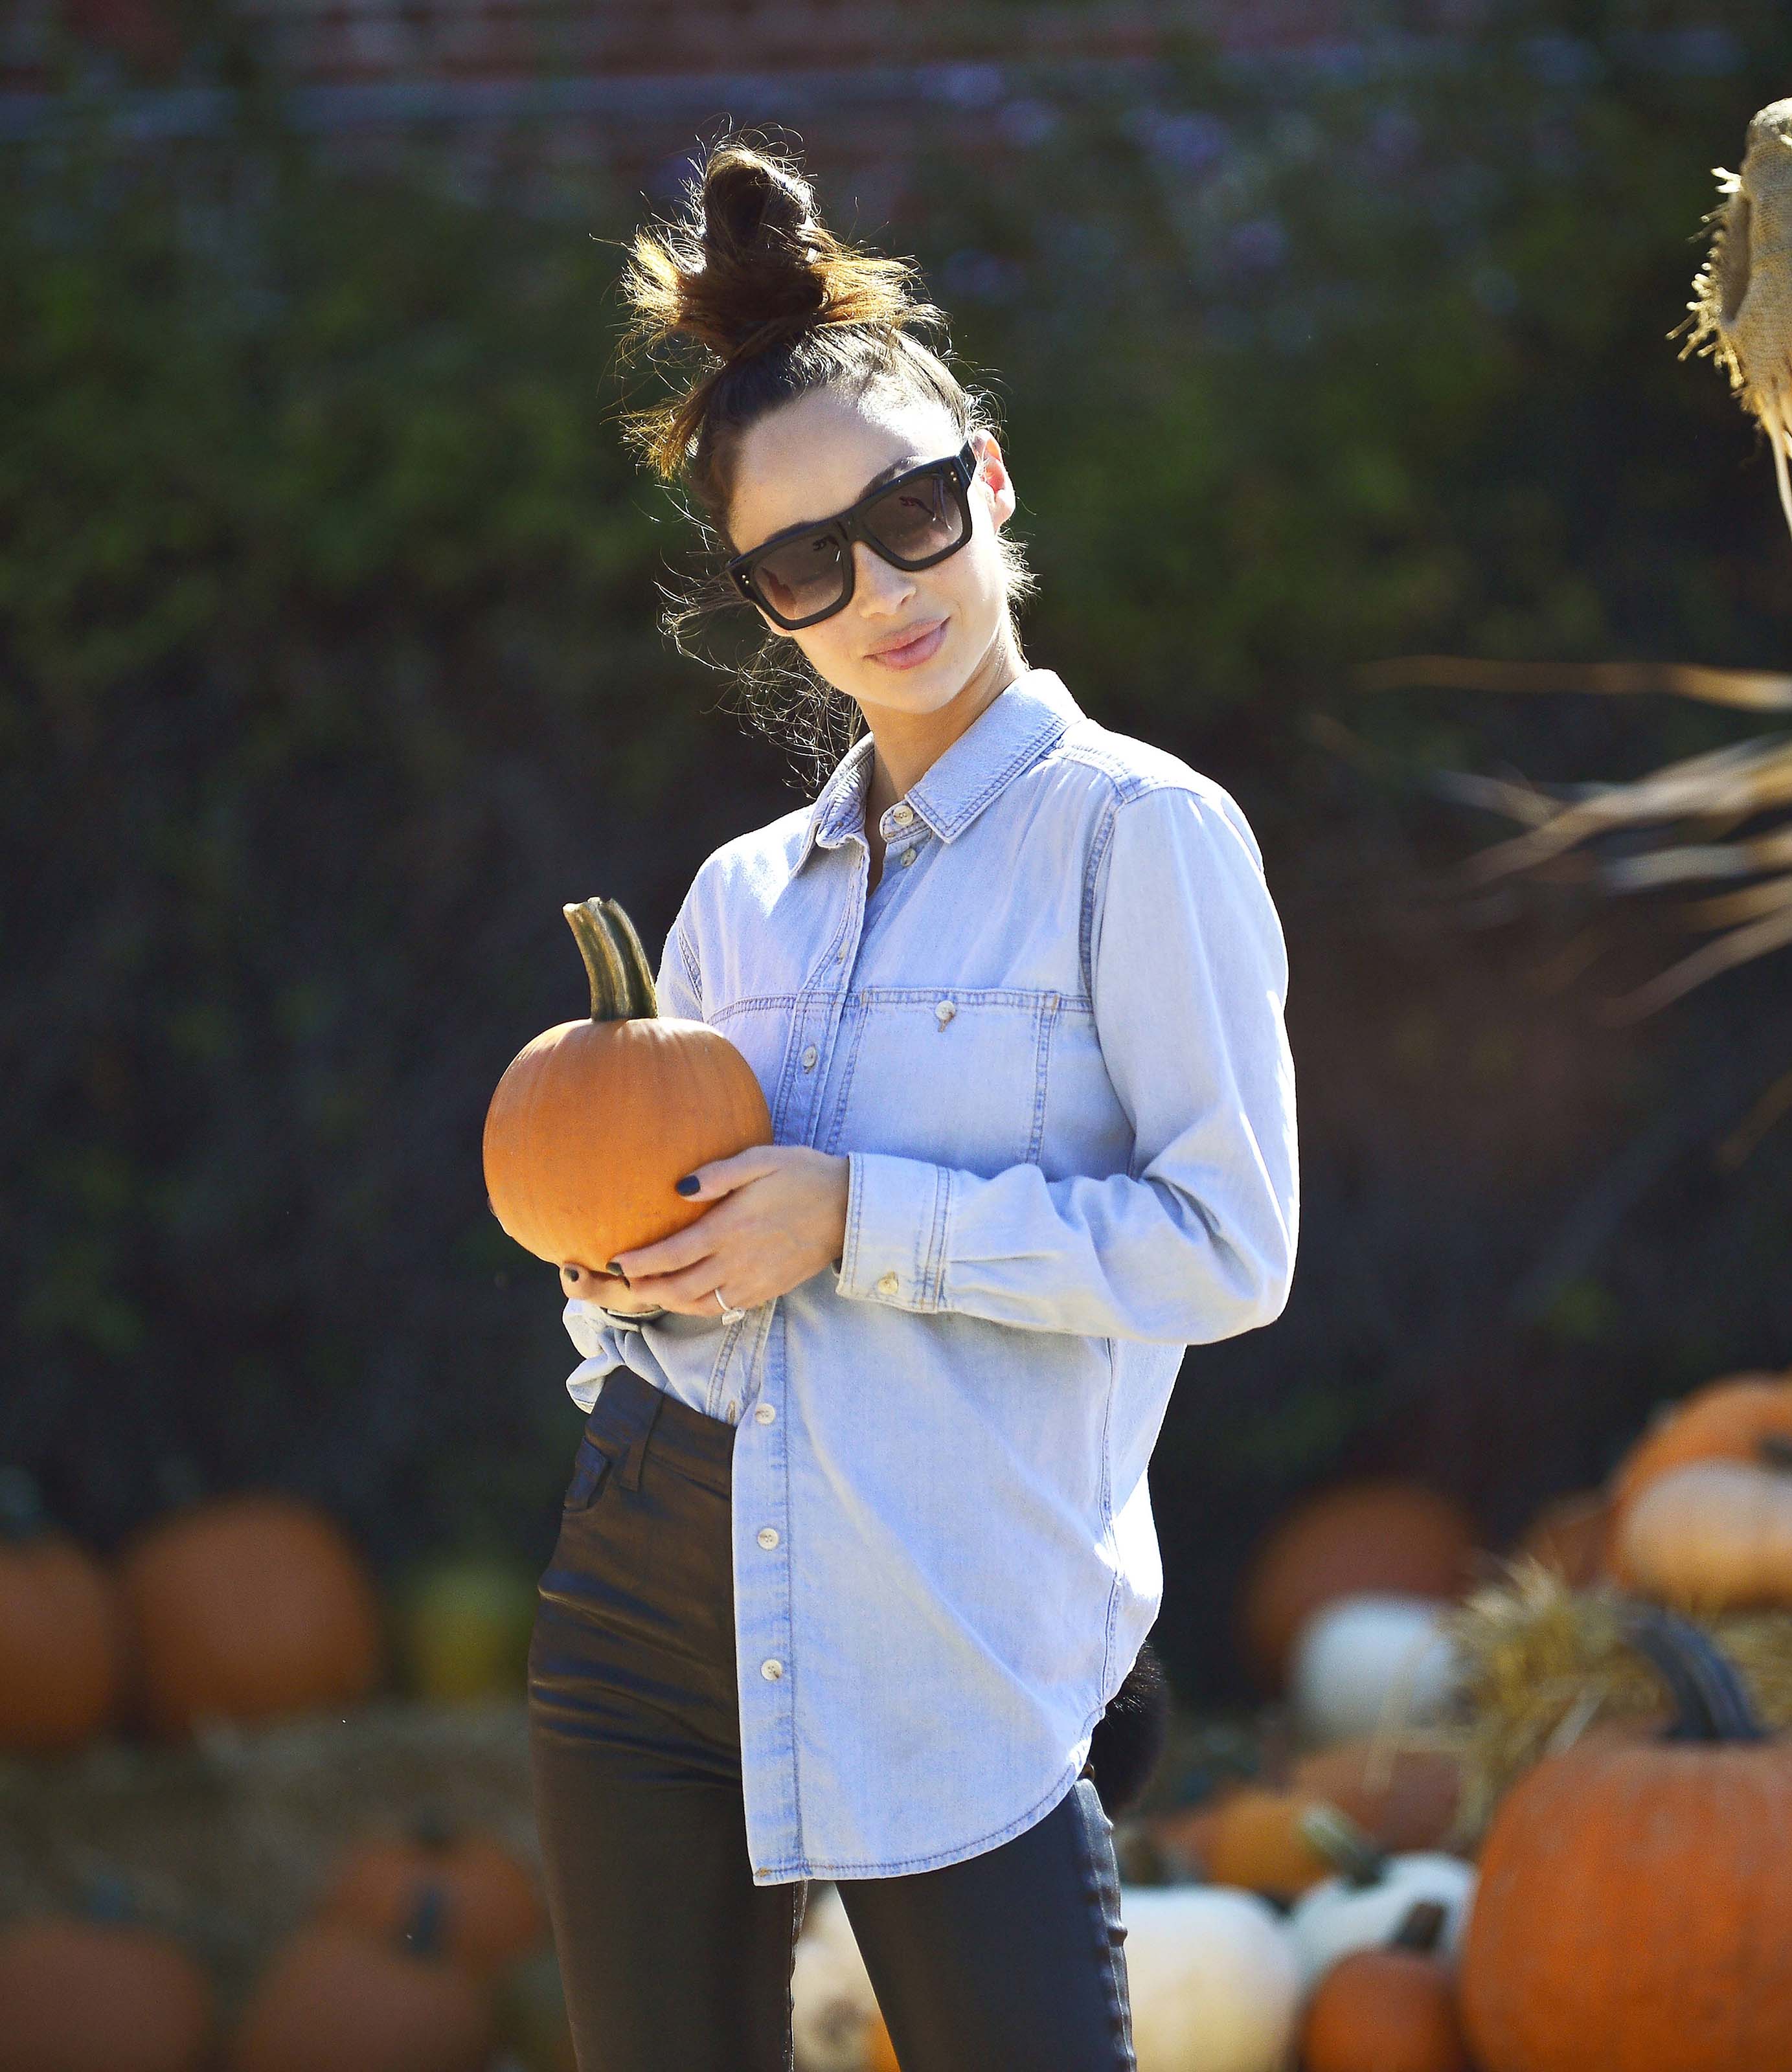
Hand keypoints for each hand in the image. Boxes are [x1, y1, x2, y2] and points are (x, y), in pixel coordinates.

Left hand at [599, 1146, 850, 1318]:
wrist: (848, 1208)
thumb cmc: (803, 1175)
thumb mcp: (761, 1159)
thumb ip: (719, 1174)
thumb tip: (680, 1188)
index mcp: (731, 1227)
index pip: (673, 1254)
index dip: (641, 1263)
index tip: (617, 1261)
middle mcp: (738, 1261)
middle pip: (680, 1288)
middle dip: (646, 1290)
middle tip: (625, 1283)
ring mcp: (754, 1280)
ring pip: (700, 1304)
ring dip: (670, 1302)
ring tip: (651, 1292)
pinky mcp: (768, 1290)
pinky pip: (726, 1307)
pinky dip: (700, 1307)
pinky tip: (690, 1296)